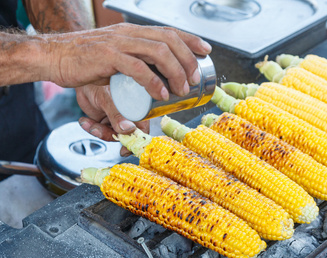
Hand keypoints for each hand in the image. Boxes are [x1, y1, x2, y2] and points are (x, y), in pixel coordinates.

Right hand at [43, 23, 211, 99]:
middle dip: (188, 59)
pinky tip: (161, 93)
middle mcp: (129, 33)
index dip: (191, 40)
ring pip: (158, 51)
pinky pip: (137, 67)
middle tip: (195, 78)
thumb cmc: (85, 59)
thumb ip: (134, 61)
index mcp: (133, 32)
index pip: (169, 31)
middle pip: (169, 40)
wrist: (55, 56)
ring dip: (176, 71)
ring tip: (182, 88)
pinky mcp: (107, 57)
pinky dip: (153, 81)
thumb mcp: (116, 55)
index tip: (206, 51)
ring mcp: (118, 43)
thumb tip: (155, 77)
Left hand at [76, 85, 147, 155]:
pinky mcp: (106, 121)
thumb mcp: (107, 98)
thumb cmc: (98, 82)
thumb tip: (128, 130)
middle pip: (127, 135)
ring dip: (100, 132)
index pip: (142, 129)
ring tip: (90, 124)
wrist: (80, 80)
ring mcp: (117, 118)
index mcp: (137, 108)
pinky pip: (101, 132)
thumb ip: (117, 115)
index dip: (135, 140)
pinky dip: (92, 128)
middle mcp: (129, 115)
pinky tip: (85, 120)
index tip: (126, 149)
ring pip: (113, 135)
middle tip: (101, 132)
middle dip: (112, 136)